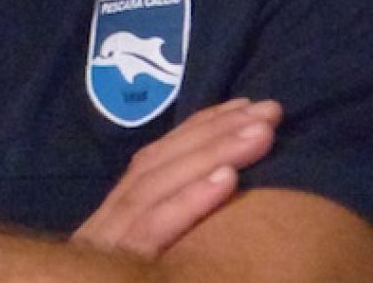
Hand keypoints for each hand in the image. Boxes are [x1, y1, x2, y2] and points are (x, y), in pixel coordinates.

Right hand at [73, 97, 282, 258]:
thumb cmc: (118, 281)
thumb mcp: (145, 265)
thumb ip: (165, 236)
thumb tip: (223, 201)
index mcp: (111, 227)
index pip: (154, 164)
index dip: (198, 131)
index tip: (244, 107)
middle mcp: (103, 231)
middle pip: (158, 167)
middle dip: (216, 133)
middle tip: (269, 111)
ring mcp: (104, 251)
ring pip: (156, 189)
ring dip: (213, 154)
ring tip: (261, 134)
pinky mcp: (114, 271)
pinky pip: (152, 234)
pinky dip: (190, 202)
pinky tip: (228, 181)